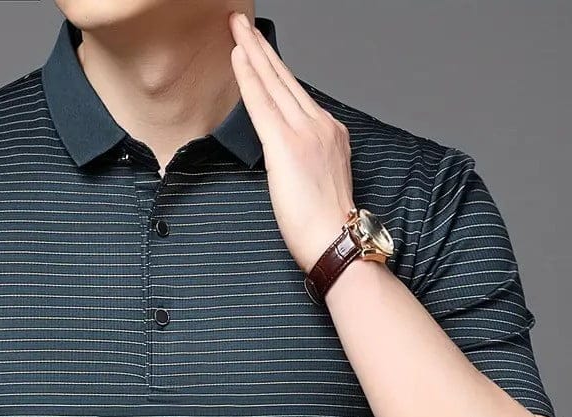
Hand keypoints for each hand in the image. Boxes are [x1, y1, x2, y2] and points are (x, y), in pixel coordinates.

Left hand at [228, 11, 355, 273]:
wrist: (335, 240)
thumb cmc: (325, 225)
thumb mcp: (320, 180)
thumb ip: (304, 158)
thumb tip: (283, 154)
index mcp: (330, 133)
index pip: (295, 93)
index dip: (276, 67)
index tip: (261, 47)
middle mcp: (320, 125)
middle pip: (285, 78)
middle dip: (262, 47)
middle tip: (242, 22)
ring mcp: (305, 133)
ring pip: (273, 83)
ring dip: (253, 52)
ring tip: (236, 29)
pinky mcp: (285, 146)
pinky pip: (262, 104)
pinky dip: (249, 78)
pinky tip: (238, 58)